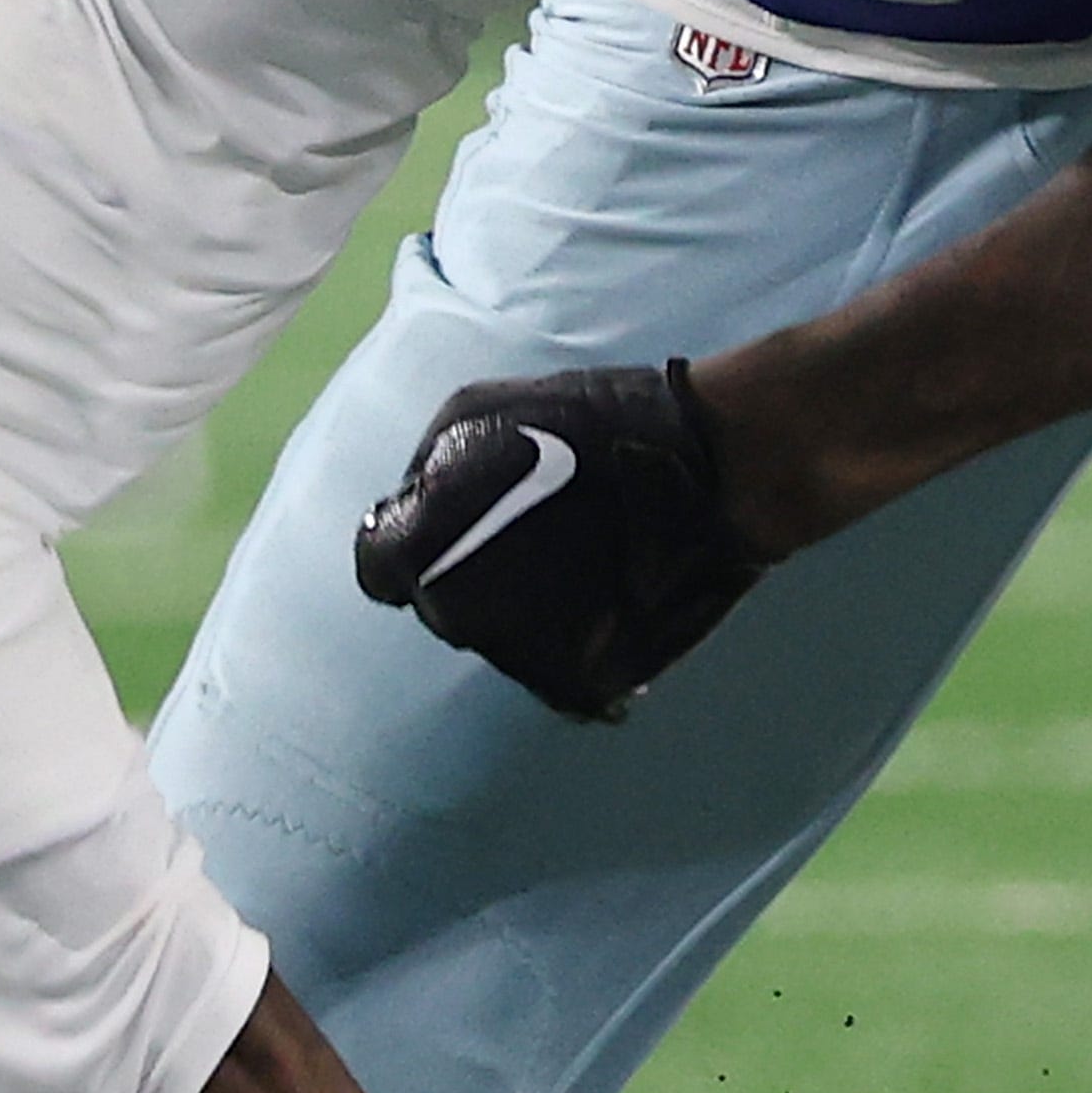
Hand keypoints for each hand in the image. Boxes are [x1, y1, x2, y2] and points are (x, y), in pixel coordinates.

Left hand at [350, 361, 765, 717]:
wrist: (711, 468)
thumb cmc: (590, 423)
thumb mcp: (476, 409)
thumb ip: (424, 470)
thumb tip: (403, 512)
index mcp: (422, 554)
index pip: (380, 571)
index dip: (409, 543)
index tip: (447, 525)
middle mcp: (458, 616)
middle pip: (442, 605)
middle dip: (469, 568)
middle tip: (530, 528)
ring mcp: (518, 656)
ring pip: (500, 637)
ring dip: (521, 605)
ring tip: (576, 555)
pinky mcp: (580, 683)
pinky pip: (554, 666)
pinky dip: (570, 636)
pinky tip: (604, 591)